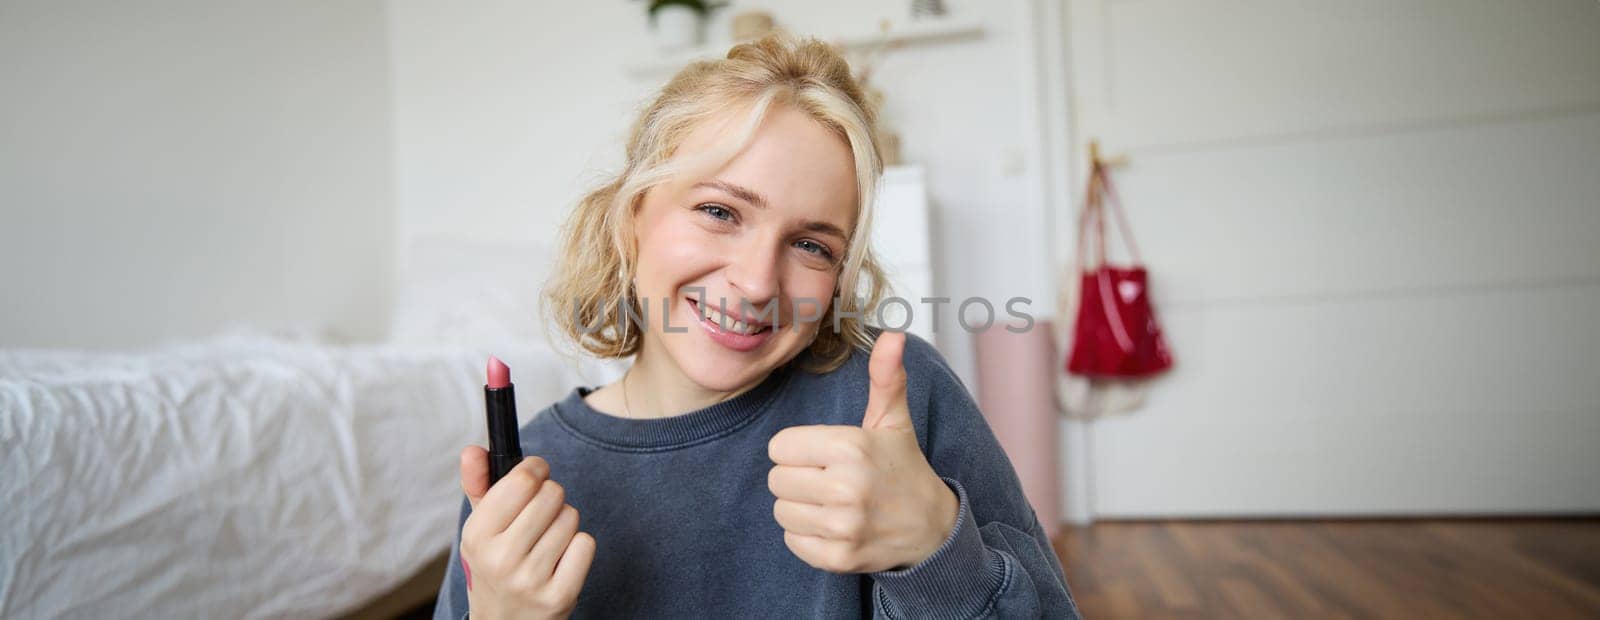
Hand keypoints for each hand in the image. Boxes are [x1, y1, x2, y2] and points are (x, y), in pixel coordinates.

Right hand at [458, 448, 595, 619]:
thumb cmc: (494, 564)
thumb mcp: (479, 527)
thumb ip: (478, 484)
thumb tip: (473, 449)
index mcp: (477, 535)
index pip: (522, 480)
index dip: (535, 468)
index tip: (535, 473)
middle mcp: (501, 559)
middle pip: (552, 494)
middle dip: (551, 496)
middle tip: (540, 514)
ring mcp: (531, 580)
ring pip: (571, 517)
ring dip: (564, 522)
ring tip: (546, 540)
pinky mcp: (559, 596)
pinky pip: (586, 544)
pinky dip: (578, 546)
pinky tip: (560, 559)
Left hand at [767, 331, 958, 572]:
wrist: (932, 528)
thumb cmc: (902, 468)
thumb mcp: (894, 421)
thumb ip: (885, 376)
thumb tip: (894, 334)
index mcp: (850, 448)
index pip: (780, 447)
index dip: (799, 449)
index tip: (825, 455)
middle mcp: (846, 488)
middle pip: (776, 480)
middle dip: (797, 478)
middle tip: (828, 479)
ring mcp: (843, 527)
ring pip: (781, 511)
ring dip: (800, 508)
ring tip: (831, 503)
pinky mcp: (839, 558)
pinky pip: (792, 541)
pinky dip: (806, 536)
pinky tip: (833, 526)